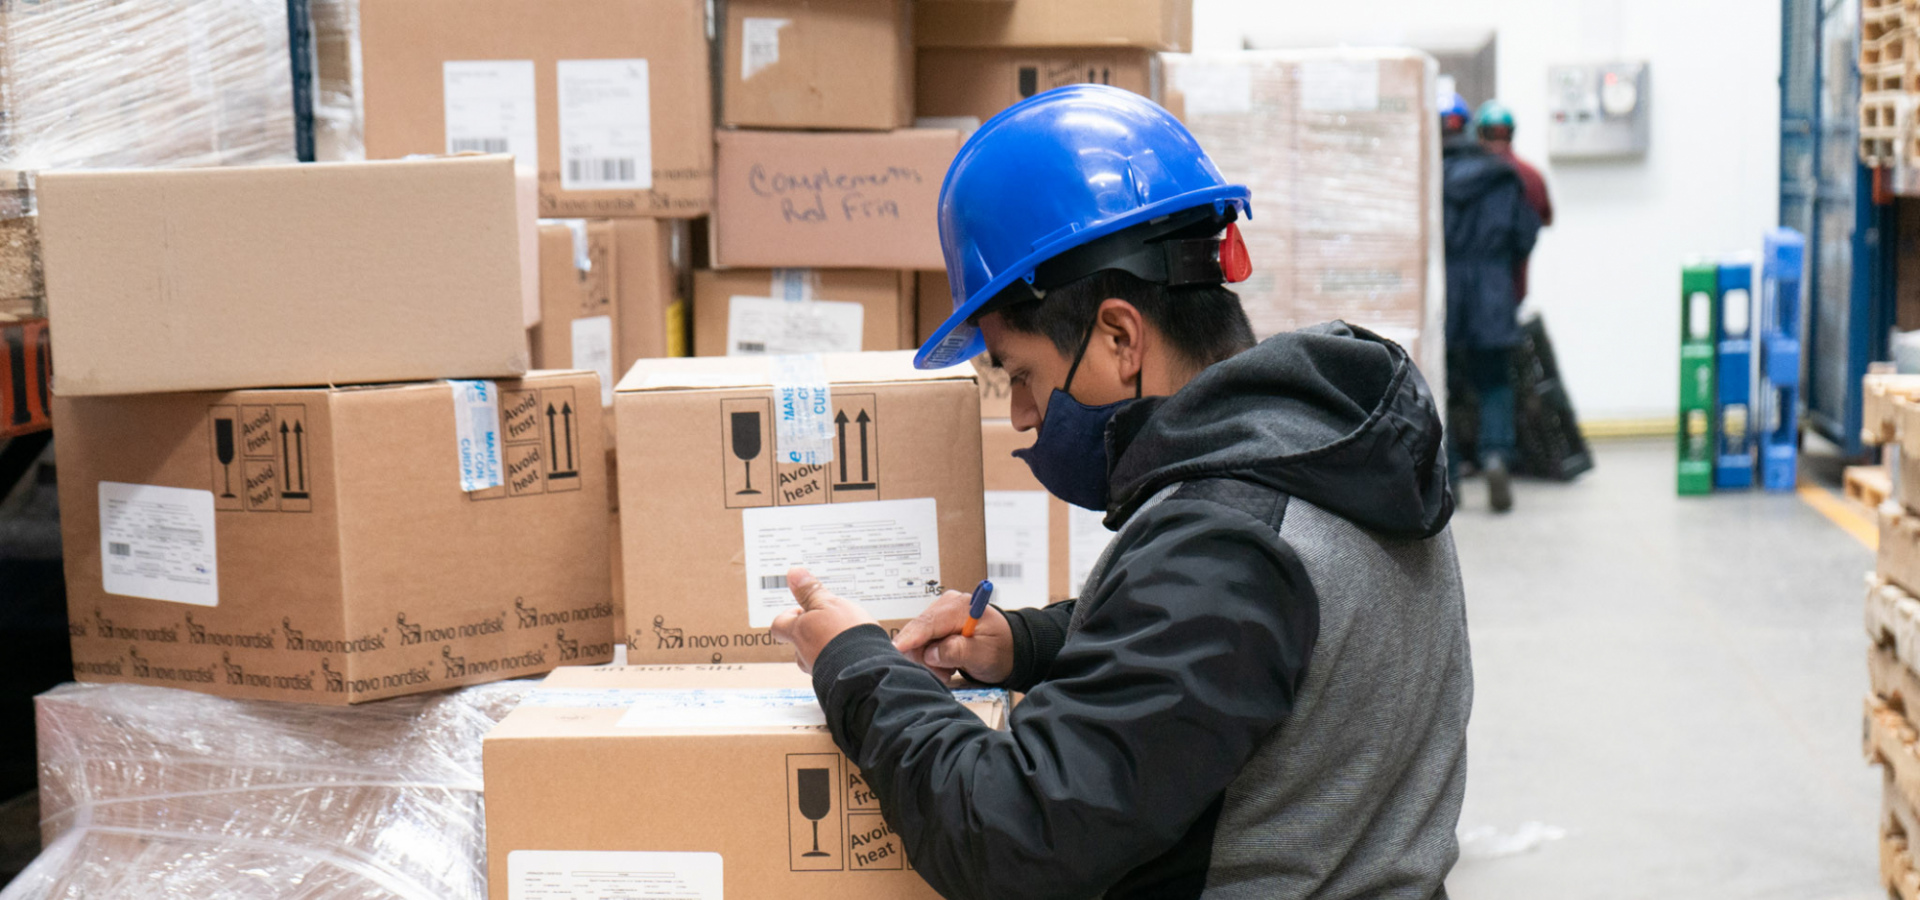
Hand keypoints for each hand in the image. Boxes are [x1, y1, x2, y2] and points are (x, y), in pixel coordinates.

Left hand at [770, 567, 879, 673]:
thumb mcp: (830, 604)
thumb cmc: (846, 636)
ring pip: (818, 656)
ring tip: (848, 637)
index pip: (779, 625)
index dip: (787, 615)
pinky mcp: (837, 680)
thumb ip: (811, 591)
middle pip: (799, 643)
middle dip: (812, 632)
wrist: (867, 672)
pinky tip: (860, 651)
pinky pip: (836, 667)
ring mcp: (821, 670)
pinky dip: (844, 659)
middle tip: (829, 620)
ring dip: (829, 647)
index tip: (801, 608)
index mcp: (799, 633)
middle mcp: (805, 655)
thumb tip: (793, 574)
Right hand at [893, 590, 1013, 684]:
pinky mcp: (937, 623)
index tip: (896, 649)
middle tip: (945, 673)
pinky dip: (931, 656)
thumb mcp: (983, 654)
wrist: (1011, 649)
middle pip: (918, 631)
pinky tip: (946, 663)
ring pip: (918, 639)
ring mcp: (941, 613)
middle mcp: (947, 604)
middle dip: (925, 656)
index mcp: (960, 607)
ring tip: (949, 669)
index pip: (928, 623)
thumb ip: (957, 652)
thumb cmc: (1002, 649)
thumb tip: (932, 653)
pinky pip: (923, 641)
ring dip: (929, 659)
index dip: (910, 638)